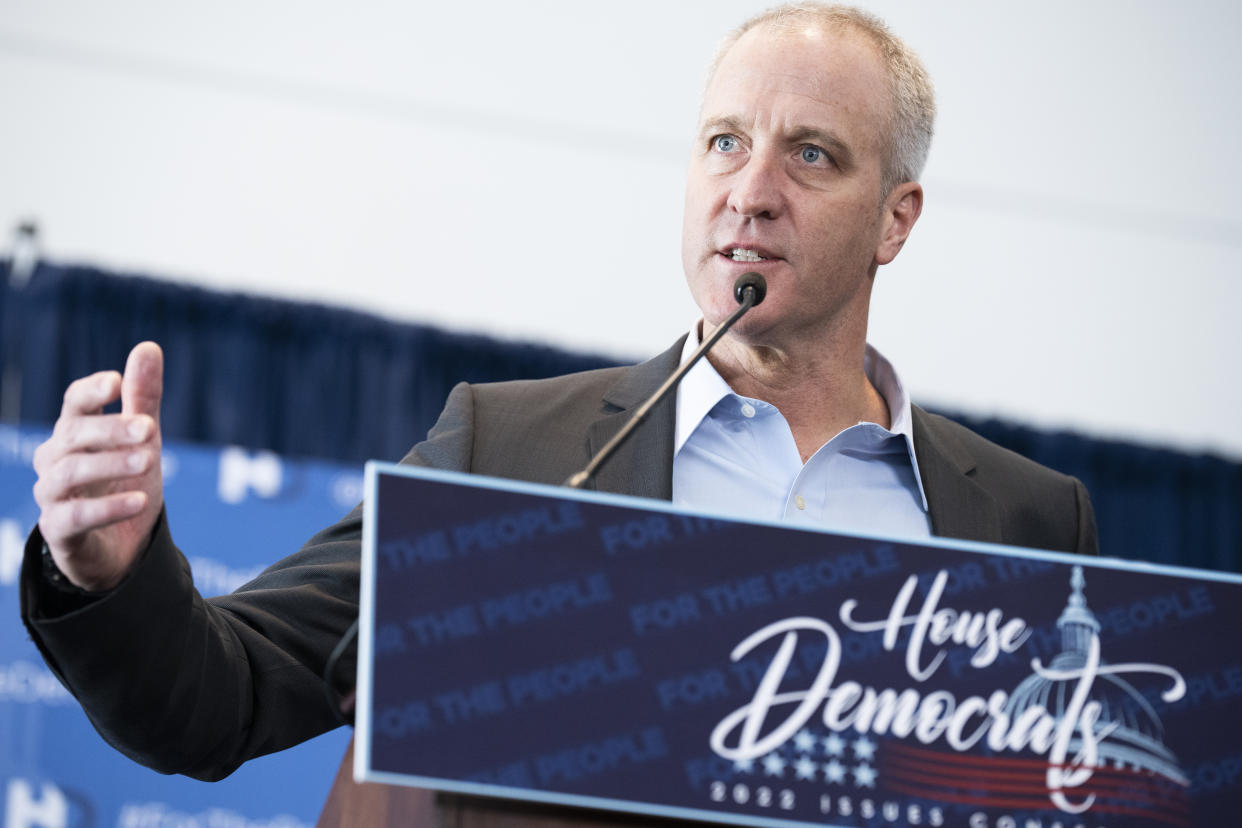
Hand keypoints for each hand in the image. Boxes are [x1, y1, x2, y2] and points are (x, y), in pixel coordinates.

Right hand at [32, 342, 164, 590]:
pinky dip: (107, 508)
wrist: (121, 548)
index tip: (117, 383)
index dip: (91, 392)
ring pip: (70, 473)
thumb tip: (149, 346)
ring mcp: (52, 496)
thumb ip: (143, 399)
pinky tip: (139, 500)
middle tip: (149, 428)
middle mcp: (55, 460)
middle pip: (73, 435)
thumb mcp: (142, 441)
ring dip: (110, 464)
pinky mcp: (58, 531)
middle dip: (111, 429)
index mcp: (74, 433)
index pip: (74, 403)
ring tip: (149, 460)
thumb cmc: (124, 484)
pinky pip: (73, 516)